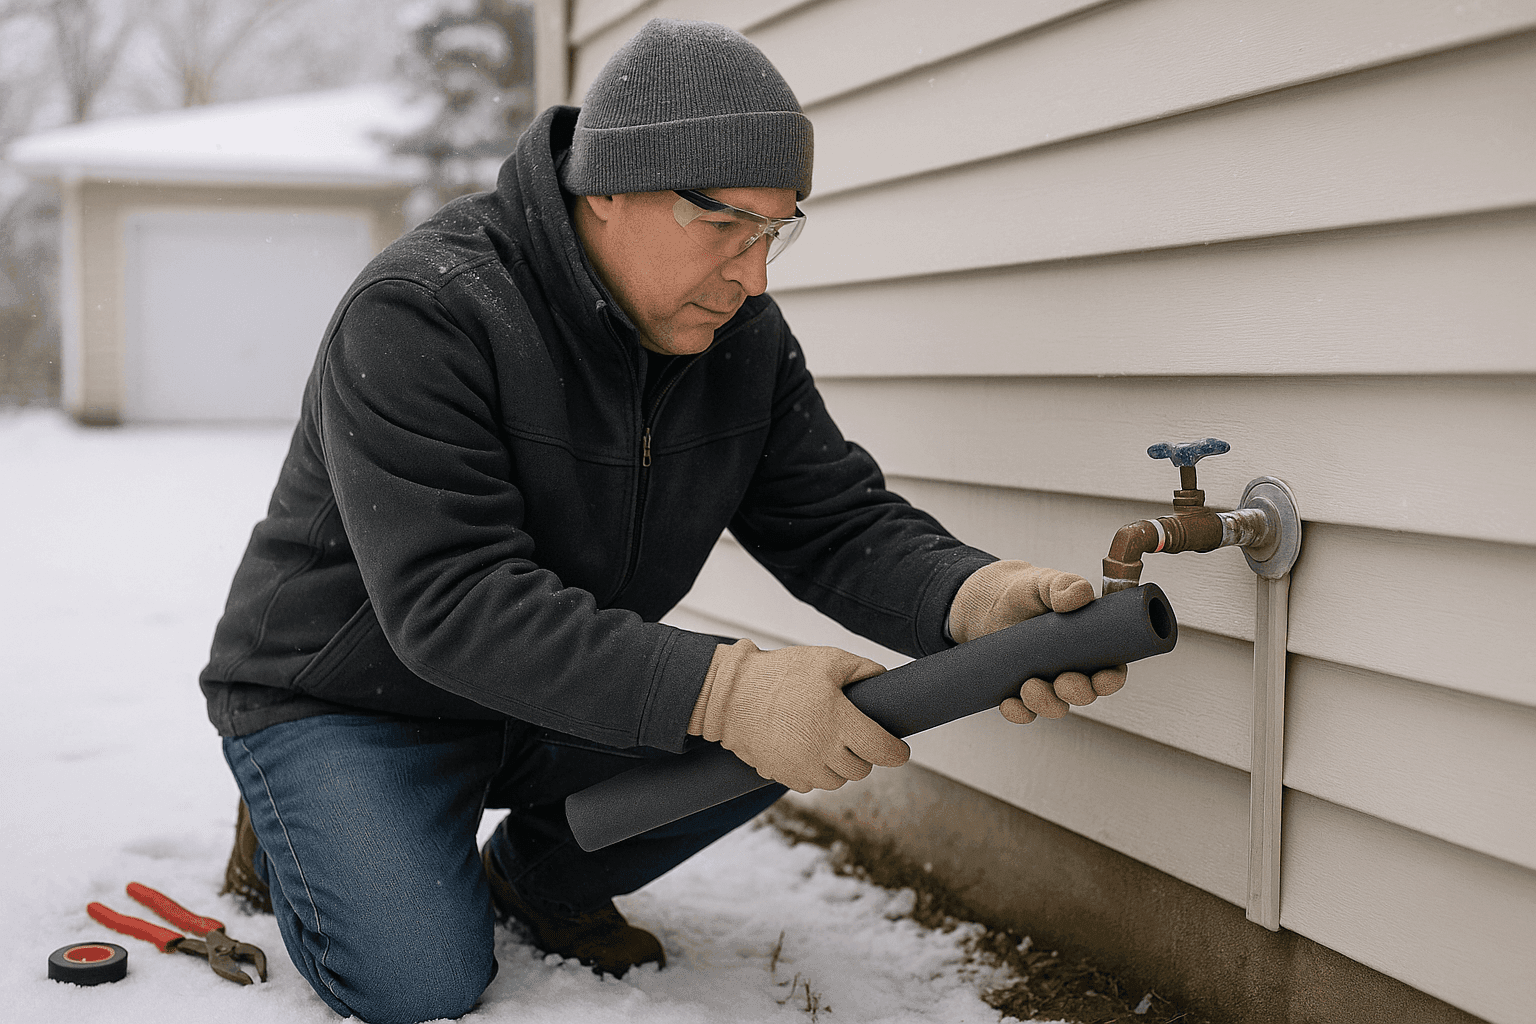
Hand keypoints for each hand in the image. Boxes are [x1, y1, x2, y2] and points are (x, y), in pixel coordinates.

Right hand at [689, 640, 909, 792]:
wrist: (730, 695)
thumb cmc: (779, 674)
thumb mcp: (827, 660)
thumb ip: (862, 669)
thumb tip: (883, 679)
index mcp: (841, 723)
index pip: (884, 751)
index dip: (897, 752)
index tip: (900, 749)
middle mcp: (824, 751)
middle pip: (862, 770)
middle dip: (863, 754)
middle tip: (854, 735)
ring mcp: (803, 767)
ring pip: (837, 781)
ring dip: (839, 766)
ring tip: (827, 740)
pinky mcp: (784, 776)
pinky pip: (811, 784)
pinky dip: (814, 771)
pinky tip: (806, 748)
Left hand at [948, 560, 1128, 723]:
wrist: (988, 601)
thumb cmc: (1027, 591)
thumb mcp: (1045, 582)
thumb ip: (1064, 584)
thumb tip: (1080, 596)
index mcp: (1089, 646)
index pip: (1111, 671)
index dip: (1111, 680)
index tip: (1102, 679)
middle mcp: (1071, 669)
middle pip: (1085, 694)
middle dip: (1077, 693)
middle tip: (1062, 681)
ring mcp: (1045, 682)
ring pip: (1055, 706)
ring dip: (1046, 703)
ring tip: (1029, 685)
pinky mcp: (1018, 690)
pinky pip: (1023, 711)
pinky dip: (1017, 712)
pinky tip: (1008, 702)